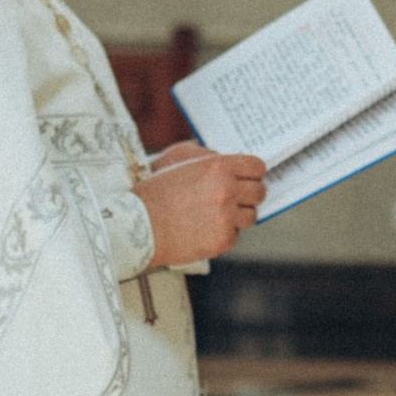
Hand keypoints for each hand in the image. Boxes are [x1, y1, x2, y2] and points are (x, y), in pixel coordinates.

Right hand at [143, 150, 265, 266]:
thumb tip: (224, 157)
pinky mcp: (222, 240)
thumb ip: (204, 155)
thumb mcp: (176, 159)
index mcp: (218, 167)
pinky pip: (235, 236)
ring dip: (238, 216)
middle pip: (259, 192)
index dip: (252, 173)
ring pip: (251, 216)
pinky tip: (205, 230)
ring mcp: (226, 217)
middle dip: (247, 195)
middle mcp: (226, 190)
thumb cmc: (153, 191)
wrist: (136, 225)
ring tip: (218, 216)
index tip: (247, 179)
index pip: (257, 167)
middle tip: (234, 199)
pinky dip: (223, 234)